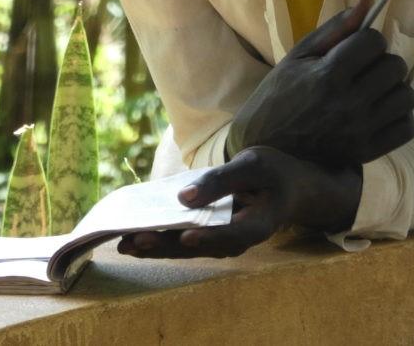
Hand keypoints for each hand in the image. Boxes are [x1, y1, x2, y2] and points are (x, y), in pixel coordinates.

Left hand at [117, 147, 362, 258]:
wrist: (289, 186)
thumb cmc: (274, 172)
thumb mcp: (254, 164)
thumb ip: (221, 180)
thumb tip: (183, 197)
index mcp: (257, 225)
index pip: (231, 235)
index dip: (208, 237)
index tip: (185, 237)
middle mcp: (238, 240)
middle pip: (200, 247)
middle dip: (165, 245)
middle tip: (134, 241)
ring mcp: (223, 240)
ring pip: (187, 248)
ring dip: (156, 247)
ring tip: (124, 243)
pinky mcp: (210, 234)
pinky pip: (183, 240)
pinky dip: (161, 238)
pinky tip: (135, 235)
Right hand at [226, 0, 413, 167]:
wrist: (266, 147)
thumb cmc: (280, 94)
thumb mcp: (298, 55)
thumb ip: (335, 28)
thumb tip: (368, 1)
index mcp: (328, 74)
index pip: (374, 41)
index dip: (368, 39)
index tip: (356, 47)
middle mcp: (348, 103)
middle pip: (395, 66)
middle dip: (382, 60)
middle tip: (363, 69)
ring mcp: (360, 130)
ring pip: (406, 95)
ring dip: (394, 87)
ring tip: (372, 90)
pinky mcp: (368, 151)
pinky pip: (407, 127)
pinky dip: (399, 115)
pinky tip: (379, 111)